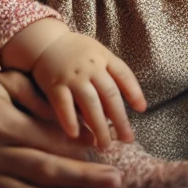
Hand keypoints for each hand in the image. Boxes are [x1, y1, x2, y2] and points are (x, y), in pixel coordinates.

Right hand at [31, 31, 145, 148]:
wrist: (45, 42)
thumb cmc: (76, 52)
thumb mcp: (98, 53)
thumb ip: (109, 74)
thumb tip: (121, 106)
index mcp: (104, 57)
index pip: (124, 75)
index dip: (135, 92)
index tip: (142, 109)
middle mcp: (91, 67)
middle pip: (110, 95)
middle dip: (120, 119)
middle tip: (128, 139)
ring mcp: (73, 76)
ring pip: (90, 104)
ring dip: (99, 126)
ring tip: (105, 145)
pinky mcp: (54, 85)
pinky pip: (63, 105)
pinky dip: (70, 120)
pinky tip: (76, 135)